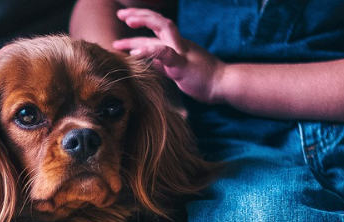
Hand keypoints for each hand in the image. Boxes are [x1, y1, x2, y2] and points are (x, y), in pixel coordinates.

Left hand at [110, 8, 227, 103]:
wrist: (223, 85)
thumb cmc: (201, 78)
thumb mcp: (176, 68)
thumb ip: (160, 62)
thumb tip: (143, 59)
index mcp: (176, 44)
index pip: (156, 29)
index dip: (140, 22)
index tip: (124, 19)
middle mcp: (178, 43)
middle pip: (158, 21)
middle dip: (140, 15)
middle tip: (121, 15)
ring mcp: (181, 51)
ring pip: (163, 28)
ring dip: (145, 23)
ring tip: (127, 22)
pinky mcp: (183, 64)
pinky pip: (165, 53)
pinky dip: (149, 51)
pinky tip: (134, 53)